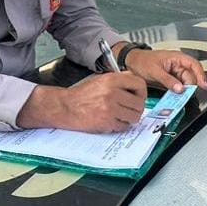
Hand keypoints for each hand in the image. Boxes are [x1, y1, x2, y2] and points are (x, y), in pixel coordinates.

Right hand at [18, 72, 146, 131]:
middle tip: (129, 110)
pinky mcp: (106, 121)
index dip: (141, 93)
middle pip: (139, 103)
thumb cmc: (81, 94)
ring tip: (121, 116)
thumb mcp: (99, 79)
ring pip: (134, 117)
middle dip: (136, 108)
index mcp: (111, 79)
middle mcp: (112, 92)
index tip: (137, 97)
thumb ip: (117, 79)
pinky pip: (124, 126)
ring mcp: (110, 108)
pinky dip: (120, 126)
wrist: (65, 107)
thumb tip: (133, 81)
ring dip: (129, 118)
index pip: (139, 84)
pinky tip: (112, 121)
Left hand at [124, 48, 206, 92]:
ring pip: (184, 83)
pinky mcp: (170, 79)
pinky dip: (178, 92)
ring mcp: (174, 72)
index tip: (203, 85)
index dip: (201, 75)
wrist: (130, 62)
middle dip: (190, 86)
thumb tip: (180, 88)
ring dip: (183, 90)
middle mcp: (177, 64)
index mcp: (176, 58)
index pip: (194, 65)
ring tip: (179, 97)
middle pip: (190, 76)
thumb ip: (168, 80)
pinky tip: (175, 96)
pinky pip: (177, 86)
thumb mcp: (155, 71)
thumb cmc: (141, 61)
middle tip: (185, 95)